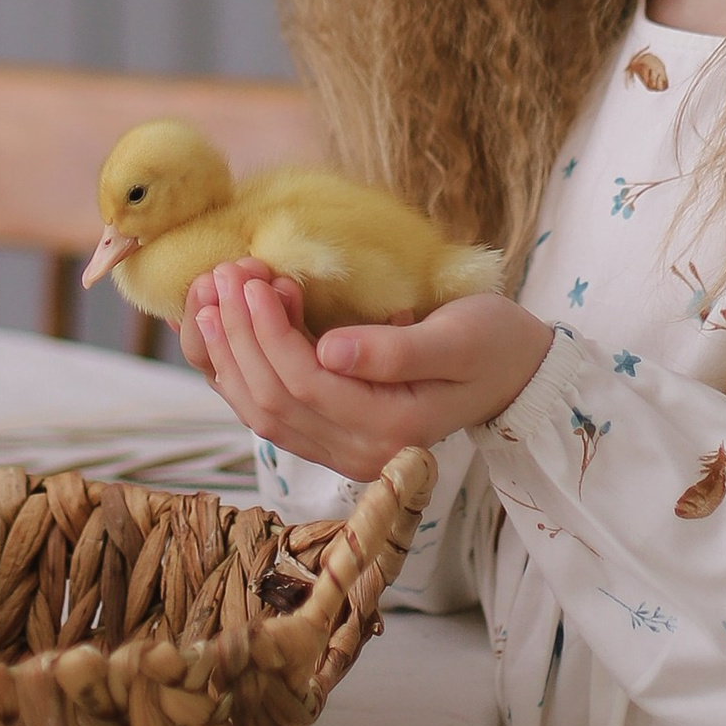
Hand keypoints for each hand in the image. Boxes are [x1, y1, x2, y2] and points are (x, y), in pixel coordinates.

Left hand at [188, 258, 553, 484]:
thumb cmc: (492, 343)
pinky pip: (267, 408)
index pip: (306, 384)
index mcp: (391, 431)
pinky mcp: (330, 433)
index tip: (254, 276)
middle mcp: (359, 452)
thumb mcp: (457, 338)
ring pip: (260, 410)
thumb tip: (329, 351)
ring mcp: (341, 449)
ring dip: (228, 352)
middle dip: (239, 335)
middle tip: (226, 272)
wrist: (513, 371)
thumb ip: (394, 351)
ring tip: (211, 294)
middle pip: (273, 400)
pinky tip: (218, 328)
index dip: (270, 332)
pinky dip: (235, 369)